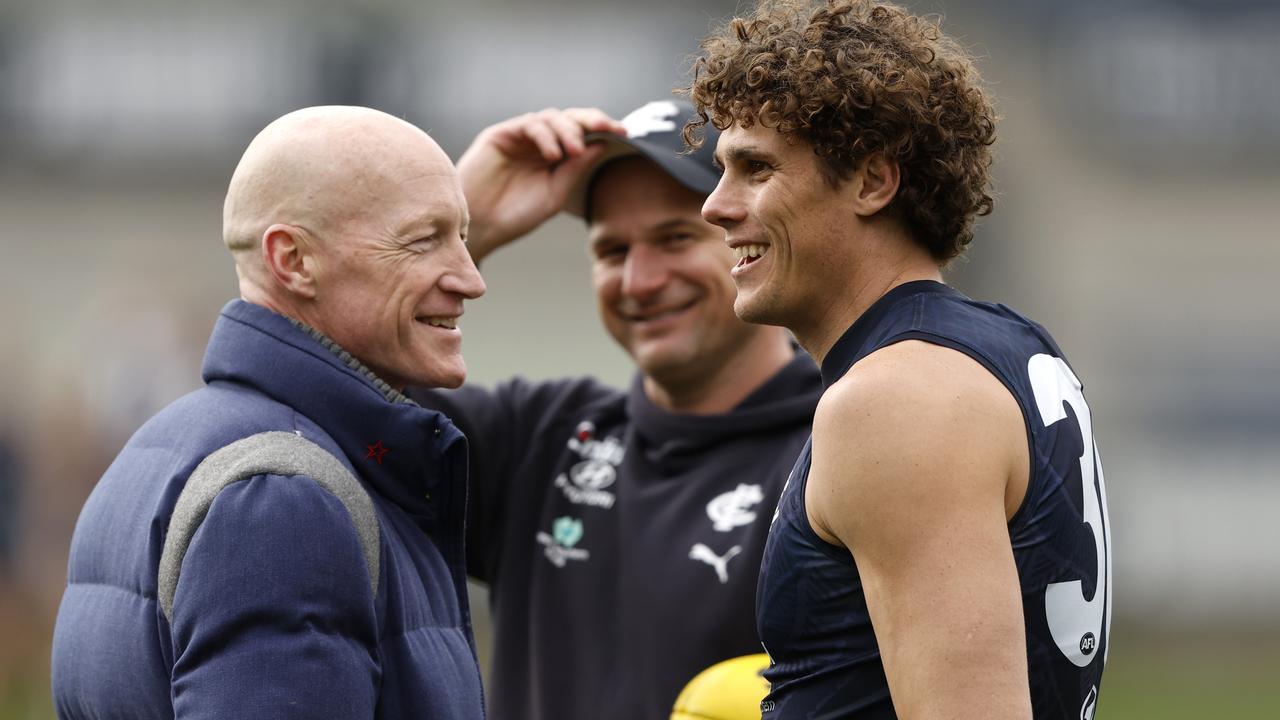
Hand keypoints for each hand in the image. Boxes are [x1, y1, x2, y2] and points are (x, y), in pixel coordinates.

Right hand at [458, 108, 624, 263]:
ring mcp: (520, 137)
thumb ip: (576, 168)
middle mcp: (539, 142)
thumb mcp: (555, 193)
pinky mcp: (500, 135)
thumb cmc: (516, 215)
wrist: (481, 227)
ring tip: (574, 151)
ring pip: (551, 118)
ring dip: (568, 131)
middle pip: (570, 119)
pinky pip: (529, 125)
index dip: (603, 128)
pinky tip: (553, 154)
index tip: (625, 132)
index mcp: (555, 156)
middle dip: (591, 120)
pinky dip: (545, 136)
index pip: (582, 134)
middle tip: (609, 128)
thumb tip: (603, 143)